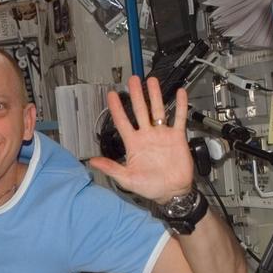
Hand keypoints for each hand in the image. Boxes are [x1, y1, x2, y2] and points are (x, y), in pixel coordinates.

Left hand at [88, 76, 193, 203]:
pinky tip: (180, 93)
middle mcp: (147, 136)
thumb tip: (92, 162)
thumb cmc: (150, 187)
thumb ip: (110, 168)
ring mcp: (162, 135)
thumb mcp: (126, 179)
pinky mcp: (177, 137)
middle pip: (140, 110)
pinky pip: (179, 118)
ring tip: (152, 81)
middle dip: (136, 95)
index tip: (111, 95)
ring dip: (155, 96)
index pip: (122, 122)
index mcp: (134, 144)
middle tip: (132, 80)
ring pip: (158, 110)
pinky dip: (180, 106)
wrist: (172, 192)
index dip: (117, 108)